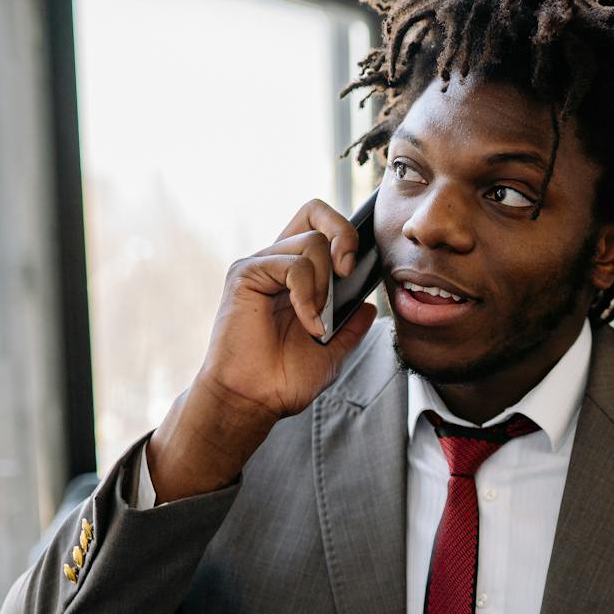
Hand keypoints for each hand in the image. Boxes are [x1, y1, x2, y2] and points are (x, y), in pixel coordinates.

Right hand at [148, 200, 380, 501]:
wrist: (254, 400)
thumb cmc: (284, 378)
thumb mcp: (333, 351)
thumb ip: (351, 326)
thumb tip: (369, 305)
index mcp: (295, 273)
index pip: (317, 220)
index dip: (343, 228)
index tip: (357, 265)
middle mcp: (275, 262)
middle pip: (316, 214)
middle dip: (345, 241)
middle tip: (348, 276)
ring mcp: (259, 266)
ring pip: (310, 243)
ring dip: (325, 286)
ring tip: (318, 323)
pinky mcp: (245, 275)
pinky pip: (291, 267)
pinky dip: (308, 297)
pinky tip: (308, 325)